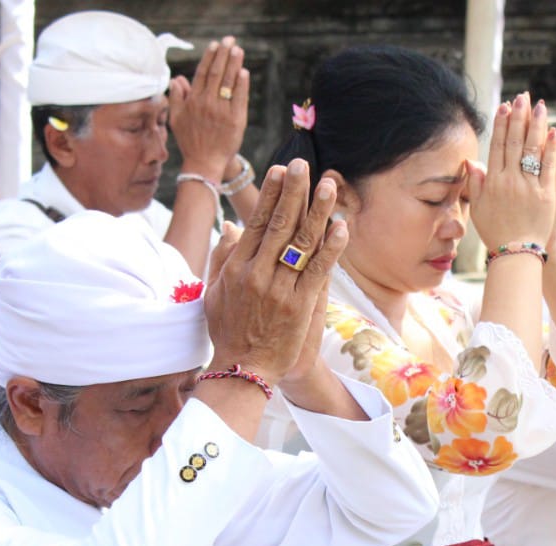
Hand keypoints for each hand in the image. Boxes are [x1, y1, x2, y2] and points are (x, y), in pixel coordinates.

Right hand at [169, 36, 248, 178]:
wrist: (204, 163)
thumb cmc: (190, 141)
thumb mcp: (176, 119)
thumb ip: (177, 97)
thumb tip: (177, 79)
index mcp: (193, 101)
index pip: (202, 73)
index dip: (210, 57)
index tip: (215, 45)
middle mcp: (207, 103)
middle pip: (217, 73)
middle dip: (224, 54)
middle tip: (230, 40)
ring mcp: (222, 112)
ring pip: (229, 83)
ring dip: (234, 64)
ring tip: (238, 50)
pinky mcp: (236, 121)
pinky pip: (240, 98)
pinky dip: (242, 84)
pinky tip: (243, 72)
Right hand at [203, 158, 347, 383]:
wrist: (243, 370)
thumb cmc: (228, 331)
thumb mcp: (213, 293)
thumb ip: (221, 257)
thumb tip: (229, 225)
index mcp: (236, 268)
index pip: (255, 222)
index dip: (270, 195)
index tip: (281, 170)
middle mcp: (257, 274)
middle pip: (278, 225)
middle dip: (293, 192)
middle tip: (304, 164)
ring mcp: (279, 290)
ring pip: (301, 243)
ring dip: (317, 211)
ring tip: (329, 185)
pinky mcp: (300, 307)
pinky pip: (318, 271)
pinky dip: (331, 249)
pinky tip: (342, 227)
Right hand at [468, 94, 555, 249]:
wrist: (517, 253)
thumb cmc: (495, 232)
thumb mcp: (477, 209)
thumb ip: (475, 184)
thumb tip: (471, 161)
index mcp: (493, 182)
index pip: (498, 146)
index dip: (502, 125)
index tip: (505, 107)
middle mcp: (510, 181)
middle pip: (515, 142)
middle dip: (519, 117)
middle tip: (523, 98)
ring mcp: (529, 187)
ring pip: (533, 150)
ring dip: (536, 125)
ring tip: (540, 106)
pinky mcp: (547, 195)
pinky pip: (549, 166)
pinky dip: (552, 148)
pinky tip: (554, 131)